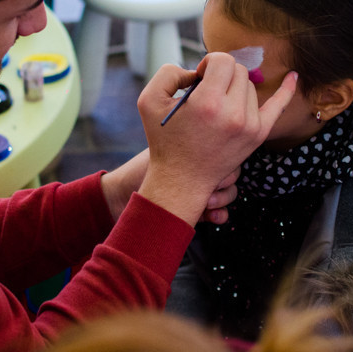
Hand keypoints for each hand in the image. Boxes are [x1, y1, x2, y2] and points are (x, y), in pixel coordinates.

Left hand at [101, 151, 237, 222]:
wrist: (122, 197)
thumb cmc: (139, 171)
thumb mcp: (164, 153)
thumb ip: (186, 145)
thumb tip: (210, 134)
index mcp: (195, 147)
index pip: (223, 149)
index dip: (222, 160)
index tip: (210, 168)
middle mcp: (200, 167)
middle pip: (231, 171)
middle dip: (223, 182)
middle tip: (208, 190)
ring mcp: (201, 188)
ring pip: (229, 192)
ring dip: (223, 199)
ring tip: (207, 204)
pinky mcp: (198, 209)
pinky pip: (221, 212)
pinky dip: (220, 215)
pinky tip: (211, 216)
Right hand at [135, 52, 297, 224]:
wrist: (181, 180)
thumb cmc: (164, 139)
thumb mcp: (149, 100)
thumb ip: (169, 72)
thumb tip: (196, 71)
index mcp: (208, 102)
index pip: (222, 60)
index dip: (208, 63)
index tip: (199, 78)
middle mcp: (233, 113)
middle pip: (238, 71)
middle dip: (221, 75)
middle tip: (206, 91)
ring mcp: (250, 125)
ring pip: (249, 86)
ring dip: (233, 88)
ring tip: (217, 105)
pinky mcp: (258, 135)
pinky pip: (278, 106)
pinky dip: (286, 90)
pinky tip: (293, 77)